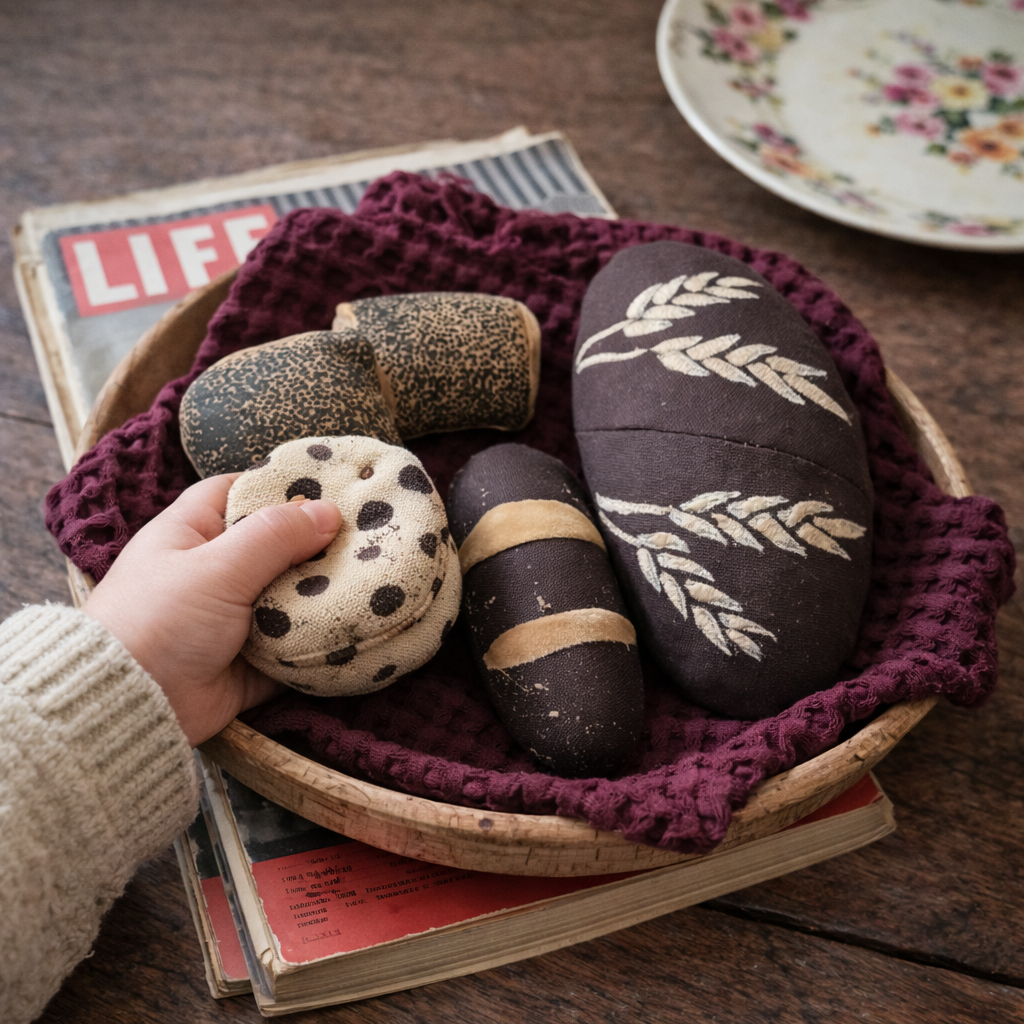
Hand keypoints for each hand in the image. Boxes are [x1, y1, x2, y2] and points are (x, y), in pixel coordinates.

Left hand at [83, 474, 342, 745]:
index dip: (278, 485)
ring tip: (372, 578)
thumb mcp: (218, 567)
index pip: (237, 491)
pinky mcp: (251, 660)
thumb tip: (329, 513)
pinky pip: (295, 642)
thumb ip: (275, 536)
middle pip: (275, 545)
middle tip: (365, 536)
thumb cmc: (160, 621)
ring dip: (323, 593)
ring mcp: (233, 617)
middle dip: (316, 545)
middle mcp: (213, 571)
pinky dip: (320, 638)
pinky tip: (357, 623)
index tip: (328, 487)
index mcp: (191, 533)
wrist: (131, 707)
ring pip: (290, 594)